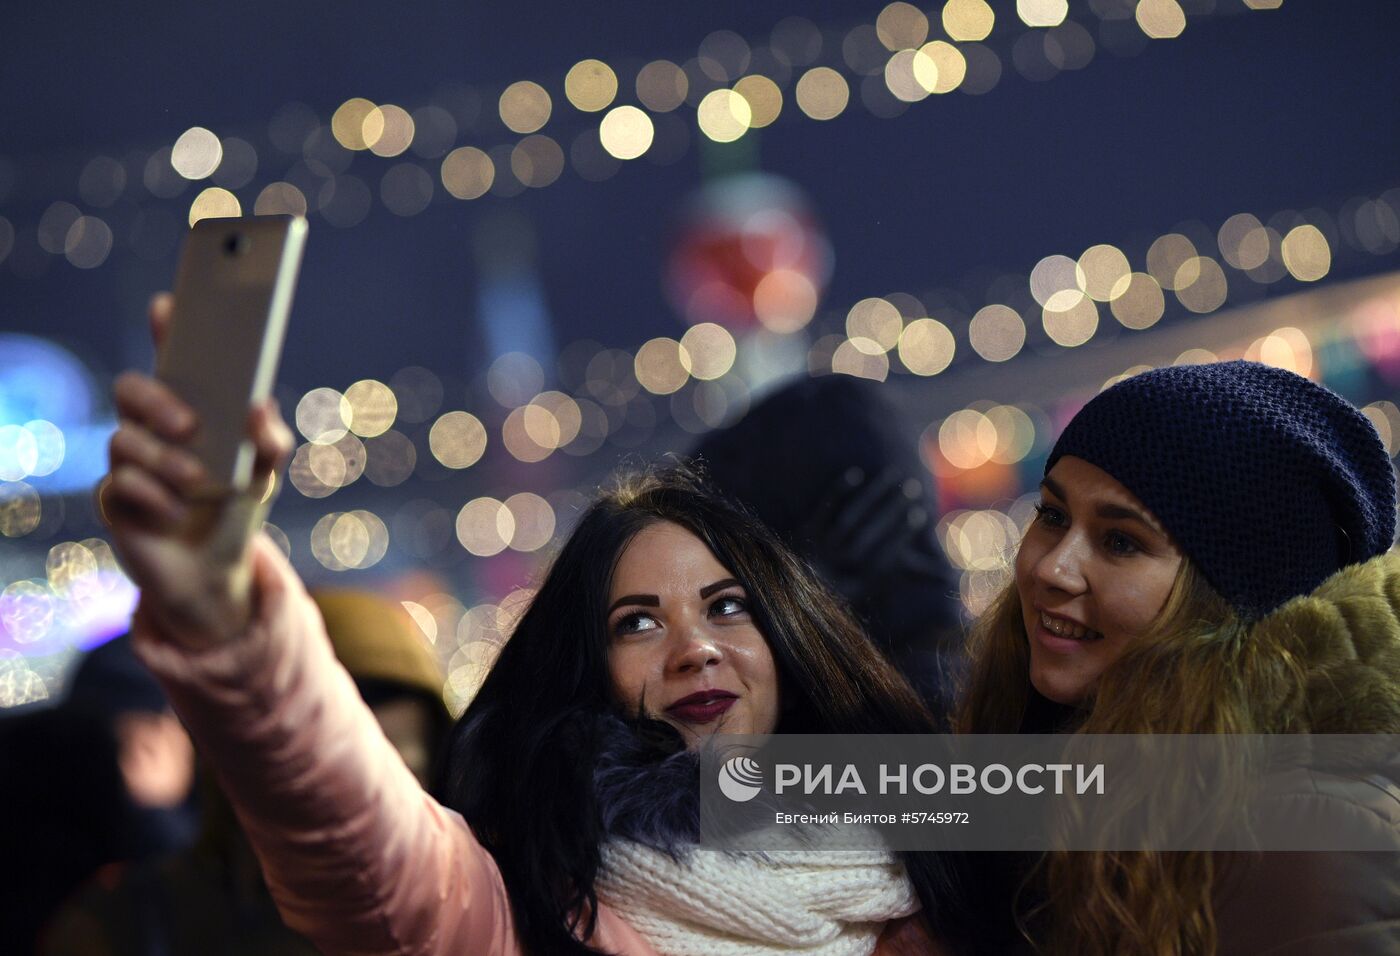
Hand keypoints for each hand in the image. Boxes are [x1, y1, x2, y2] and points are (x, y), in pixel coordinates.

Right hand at [102, 293, 293, 647]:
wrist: (215, 571)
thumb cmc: (236, 508)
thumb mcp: (264, 474)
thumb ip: (269, 440)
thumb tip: (259, 404)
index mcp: (187, 407)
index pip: (170, 357)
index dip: (166, 328)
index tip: (169, 305)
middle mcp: (150, 427)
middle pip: (130, 388)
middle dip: (156, 400)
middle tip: (190, 423)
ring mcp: (128, 462)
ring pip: (123, 439)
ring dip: (164, 461)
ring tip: (197, 483)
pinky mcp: (114, 500)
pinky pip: (119, 485)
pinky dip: (155, 499)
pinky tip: (177, 513)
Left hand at [799, 467, 941, 602]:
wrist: (790, 583)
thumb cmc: (850, 578)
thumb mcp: (877, 581)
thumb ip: (911, 577)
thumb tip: (951, 578)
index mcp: (853, 592)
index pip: (883, 564)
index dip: (902, 537)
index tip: (921, 513)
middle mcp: (832, 575)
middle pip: (866, 540)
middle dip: (891, 512)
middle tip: (913, 486)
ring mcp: (814, 554)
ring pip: (848, 522)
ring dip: (873, 496)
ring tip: (894, 474)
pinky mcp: (798, 534)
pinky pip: (820, 511)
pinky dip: (838, 491)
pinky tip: (856, 473)